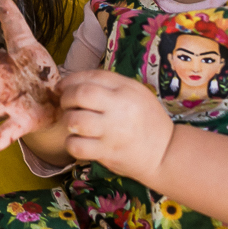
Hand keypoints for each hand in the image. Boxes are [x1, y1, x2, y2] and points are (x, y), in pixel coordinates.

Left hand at [58, 69, 174, 182]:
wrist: (165, 151)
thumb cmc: (147, 119)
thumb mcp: (135, 92)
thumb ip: (109, 84)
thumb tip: (74, 81)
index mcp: (126, 89)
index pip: (91, 76)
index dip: (70, 80)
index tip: (62, 87)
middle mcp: (119, 108)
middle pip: (80, 95)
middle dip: (66, 97)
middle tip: (66, 104)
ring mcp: (113, 132)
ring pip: (75, 121)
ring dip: (67, 120)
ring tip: (73, 123)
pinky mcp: (107, 152)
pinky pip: (77, 146)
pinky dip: (71, 142)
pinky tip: (77, 140)